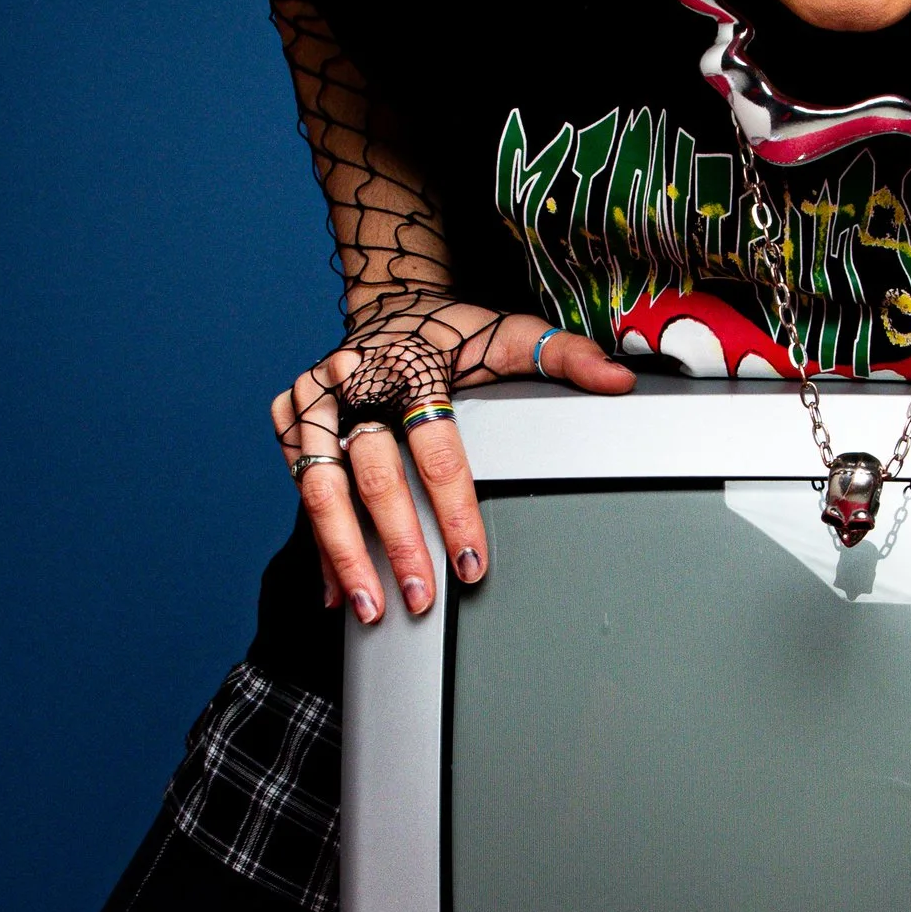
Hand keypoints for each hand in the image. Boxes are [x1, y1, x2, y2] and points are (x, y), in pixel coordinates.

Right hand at [271, 305, 631, 619]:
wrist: (388, 304)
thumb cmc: (452, 330)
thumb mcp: (510, 333)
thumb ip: (565, 356)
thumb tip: (620, 381)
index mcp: (410, 364)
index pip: (435, 446)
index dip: (454, 509)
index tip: (473, 561)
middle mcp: (354, 381)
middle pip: (373, 473)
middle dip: (397, 544)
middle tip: (420, 598)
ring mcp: (315, 401)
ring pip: (320, 488)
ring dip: (344, 555)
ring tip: (368, 608)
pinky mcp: (290, 419)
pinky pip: (299, 489)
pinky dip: (318, 544)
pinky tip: (336, 592)